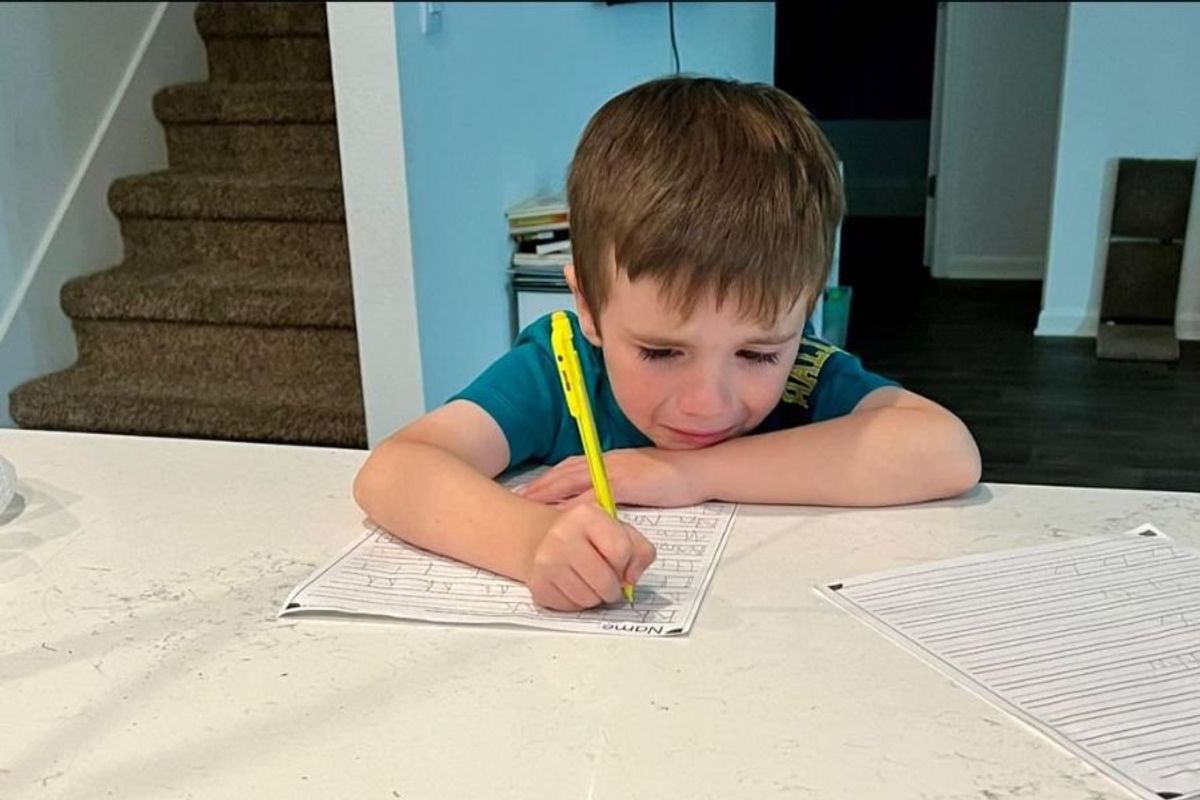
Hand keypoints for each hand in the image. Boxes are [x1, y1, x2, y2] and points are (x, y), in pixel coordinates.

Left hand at [517, 448, 705, 508]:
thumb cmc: (674, 477)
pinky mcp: (626, 483)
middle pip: (564, 472)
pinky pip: (595, 494)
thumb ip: (618, 486)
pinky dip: (575, 503)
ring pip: (573, 480)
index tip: (528, 489)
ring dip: (549, 491)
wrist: (698, 470)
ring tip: (527, 504)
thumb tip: (600, 501)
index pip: (571, 467)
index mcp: (609, 460)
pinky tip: (561, 514)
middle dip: (539, 484)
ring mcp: (615, 471)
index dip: (548, 478)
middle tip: (516, 497)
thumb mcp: (640, 478)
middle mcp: (608, 462)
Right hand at [525, 504, 655, 610]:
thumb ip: (640, 551)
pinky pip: (571, 607)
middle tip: (608, 581)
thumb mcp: (618, 531)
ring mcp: (546, 562)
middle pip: (605, 581)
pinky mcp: (538, 585)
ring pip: (589, 599)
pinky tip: (573, 586)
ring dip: (596, 597)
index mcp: (586, 516)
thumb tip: (632, 578)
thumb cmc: (586, 537)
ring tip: (589, 582)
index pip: (621, 550)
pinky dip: (578, 602)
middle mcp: (562, 536)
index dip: (626, 564)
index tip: (621, 563)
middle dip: (613, 587)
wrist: (542, 540)